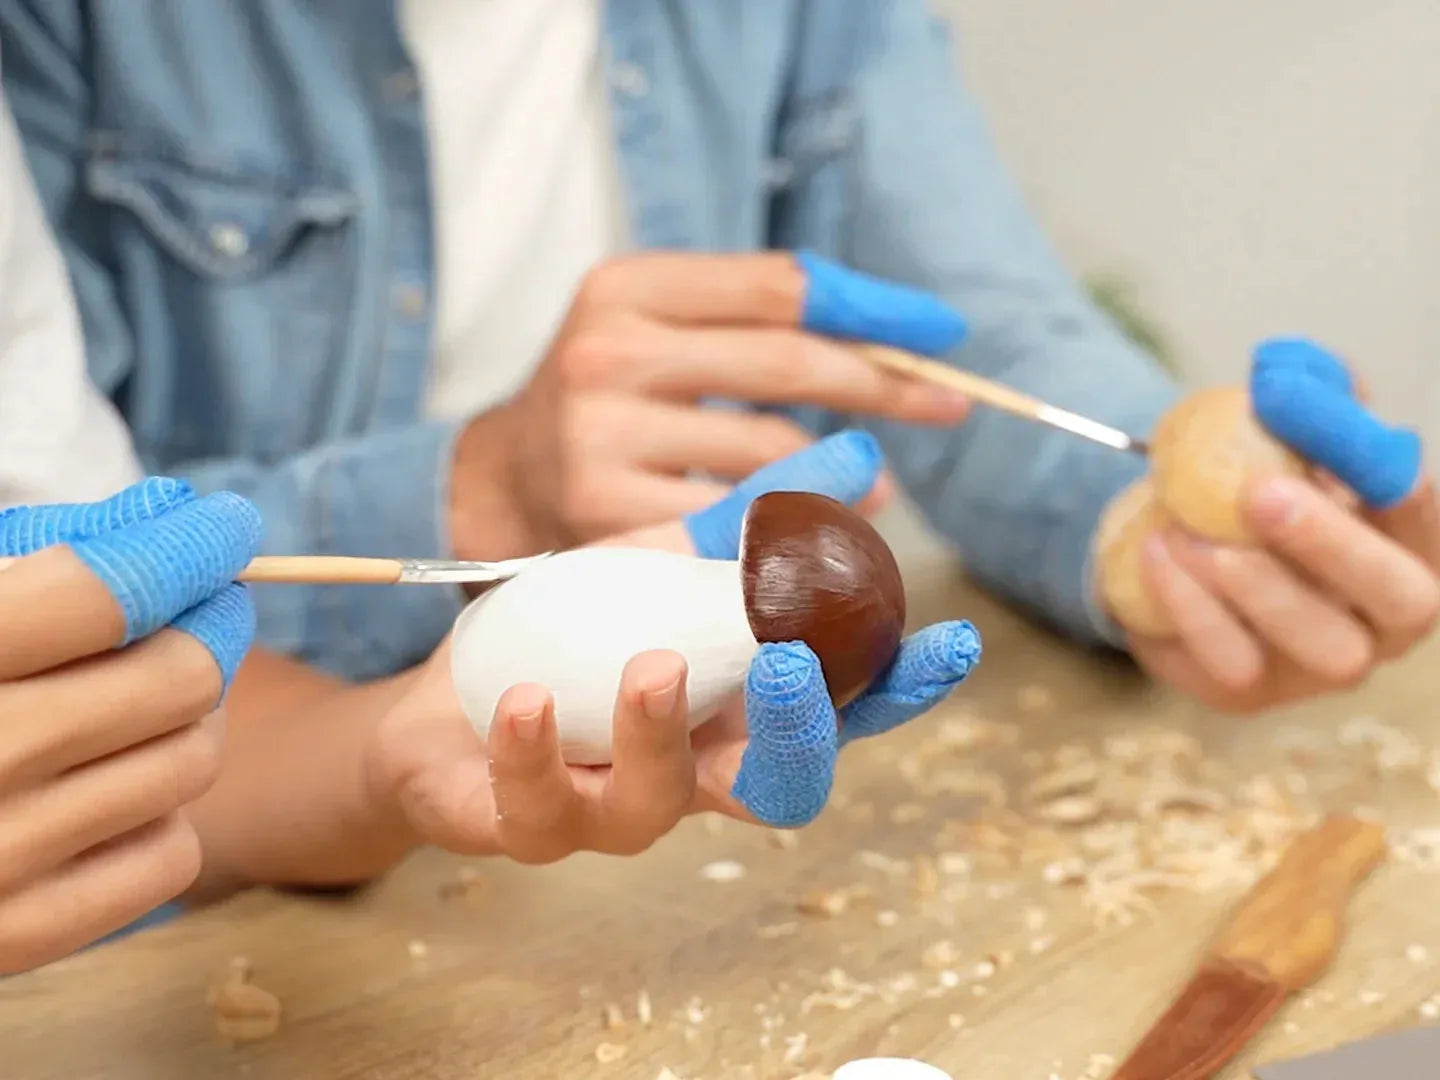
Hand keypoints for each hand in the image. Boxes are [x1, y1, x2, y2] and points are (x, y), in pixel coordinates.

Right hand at [0, 479, 259, 973]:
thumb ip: (44, 553)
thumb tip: (170, 512)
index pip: (110, 592)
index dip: (189, 547)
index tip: (226, 526)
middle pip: (181, 677)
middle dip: (207, 631)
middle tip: (205, 612)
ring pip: (193, 761)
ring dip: (188, 721)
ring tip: (139, 703)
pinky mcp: (21, 937)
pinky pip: (171, 855)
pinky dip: (158, 814)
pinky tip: (106, 789)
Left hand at [367, 430, 980, 861]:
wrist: (439, 702)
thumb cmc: (566, 639)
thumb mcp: (654, 563)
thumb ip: (749, 522)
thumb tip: (857, 452)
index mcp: (735, 715)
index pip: (840, 712)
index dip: (899, 689)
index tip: (950, 643)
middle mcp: (690, 775)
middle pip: (778, 784)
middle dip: (798, 733)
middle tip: (792, 663)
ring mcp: (605, 809)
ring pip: (652, 807)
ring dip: (657, 738)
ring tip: (652, 667)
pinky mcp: (519, 825)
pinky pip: (535, 810)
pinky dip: (535, 754)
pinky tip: (528, 699)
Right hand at [447, 250, 970, 558]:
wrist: (505, 482)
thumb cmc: (612, 398)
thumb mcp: (660, 328)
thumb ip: (757, 320)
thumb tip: (892, 342)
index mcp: (625, 288)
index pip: (779, 286)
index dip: (871, 308)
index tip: (939, 330)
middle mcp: (607, 355)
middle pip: (787, 363)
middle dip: (884, 384)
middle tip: (946, 404)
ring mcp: (603, 440)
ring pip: (774, 452)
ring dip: (843, 473)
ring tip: (869, 486)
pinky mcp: (608, 519)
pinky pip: (740, 522)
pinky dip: (794, 525)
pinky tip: (814, 533)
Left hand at [1129, 338, 1437, 711]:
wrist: (1172, 549)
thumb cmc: (1250, 490)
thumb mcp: (1281, 434)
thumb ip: (1304, 397)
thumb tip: (1292, 367)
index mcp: (1416, 548)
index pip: (1431, 520)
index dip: (1397, 486)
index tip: (1370, 454)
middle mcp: (1388, 619)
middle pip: (1404, 599)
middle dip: (1334, 544)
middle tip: (1261, 494)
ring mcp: (1323, 666)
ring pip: (1322, 644)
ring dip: (1252, 583)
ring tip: (1188, 529)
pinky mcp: (1250, 691)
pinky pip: (1231, 663)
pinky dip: (1191, 607)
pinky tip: (1157, 552)